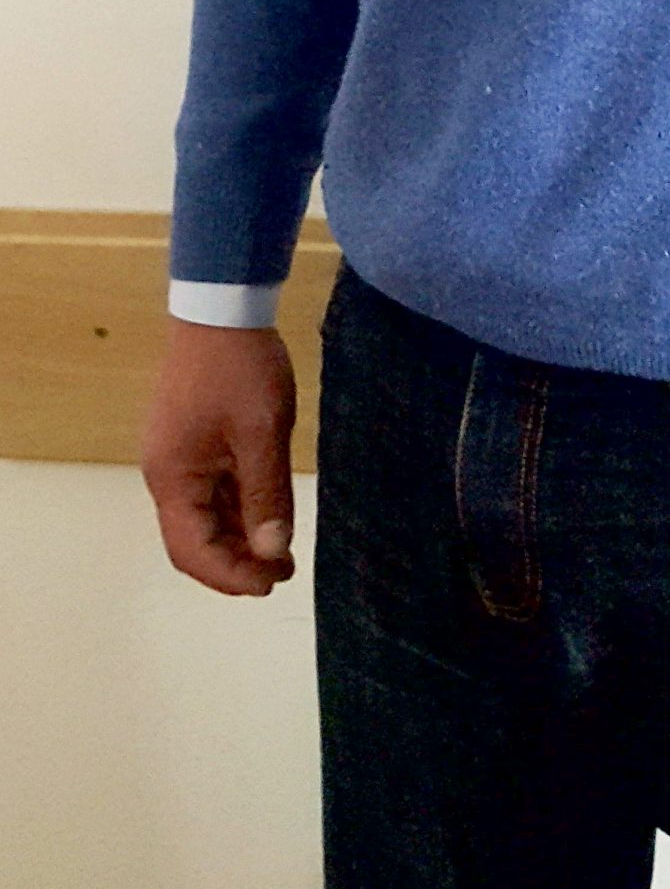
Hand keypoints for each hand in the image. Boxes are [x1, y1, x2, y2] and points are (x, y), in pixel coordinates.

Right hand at [140, 319, 297, 595]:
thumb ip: (266, 496)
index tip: (271, 583)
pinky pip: (213, 489)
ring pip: (206, 516)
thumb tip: (272, 552)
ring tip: (283, 550)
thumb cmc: (240, 368)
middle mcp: (168, 475)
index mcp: (173, 478)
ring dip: (240, 537)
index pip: (192, 551)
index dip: (230, 576)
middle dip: (236, 561)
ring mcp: (180, 457)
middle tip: (283, 571)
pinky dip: (239, 508)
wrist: (224, 306)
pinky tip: (271, 515)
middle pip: (195, 538)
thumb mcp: (262, 434)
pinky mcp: (195, 442)